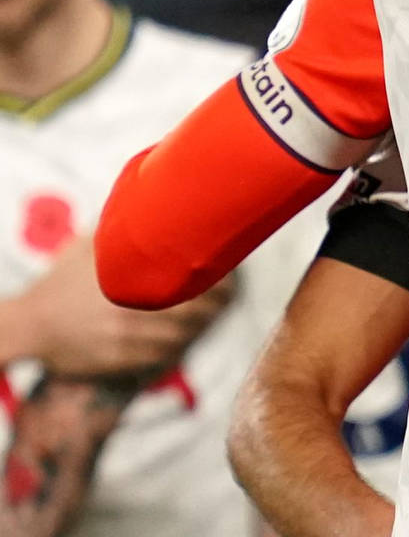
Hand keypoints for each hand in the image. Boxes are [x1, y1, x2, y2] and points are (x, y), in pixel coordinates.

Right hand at [18, 238, 234, 377]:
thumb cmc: (63, 280)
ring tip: (211, 313)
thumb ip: (122, 227)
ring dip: (201, 326)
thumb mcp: (89, 245)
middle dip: (216, 304)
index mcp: (129, 279)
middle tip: (226, 294)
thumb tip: (155, 197)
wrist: (30, 326)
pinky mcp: (122, 362)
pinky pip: (165, 355)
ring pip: (184, 335)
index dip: (218, 281)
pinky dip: (181, 344)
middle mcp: (131, 310)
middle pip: (195, 311)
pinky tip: (186, 334)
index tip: (229, 274)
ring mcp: (127, 339)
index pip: (192, 283)